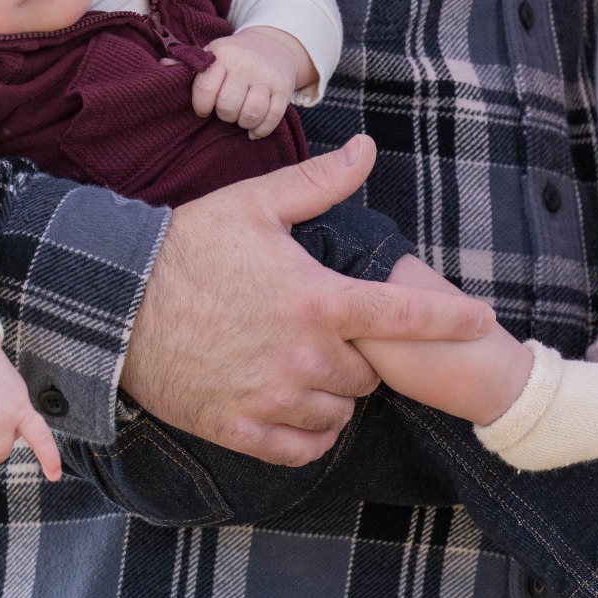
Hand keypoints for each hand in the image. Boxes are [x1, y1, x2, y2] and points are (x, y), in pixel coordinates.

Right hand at [120, 138, 493, 464]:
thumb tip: (367, 149)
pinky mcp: (238, 428)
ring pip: (341, 412)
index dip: (451, 320)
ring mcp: (273, 397)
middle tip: (334, 332)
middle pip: (372, 372)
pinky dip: (310, 434)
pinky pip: (301, 448)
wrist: (116, 303)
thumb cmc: (187, 246)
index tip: (481, 320)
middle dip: (365, 355)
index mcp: (318, 299)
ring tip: (312, 365)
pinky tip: (298, 408)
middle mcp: (305, 355)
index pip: (405, 317)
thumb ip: (320, 184)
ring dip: (339, 395)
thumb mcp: (256, 205)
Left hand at [193, 26, 313, 138]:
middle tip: (226, 111)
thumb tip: (162, 67)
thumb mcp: (211, 54)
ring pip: (252, 113)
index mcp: (222, 55)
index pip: (206, 88)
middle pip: (228, 105)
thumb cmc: (234, 56)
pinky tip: (254, 129)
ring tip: (241, 118)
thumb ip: (187, 64)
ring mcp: (267, 77)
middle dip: (225, 115)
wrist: (273, 44)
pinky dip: (262, 129)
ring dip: (243, 123)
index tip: (204, 109)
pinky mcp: (284, 88)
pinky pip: (274, 117)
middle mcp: (245, 64)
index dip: (202, 106)